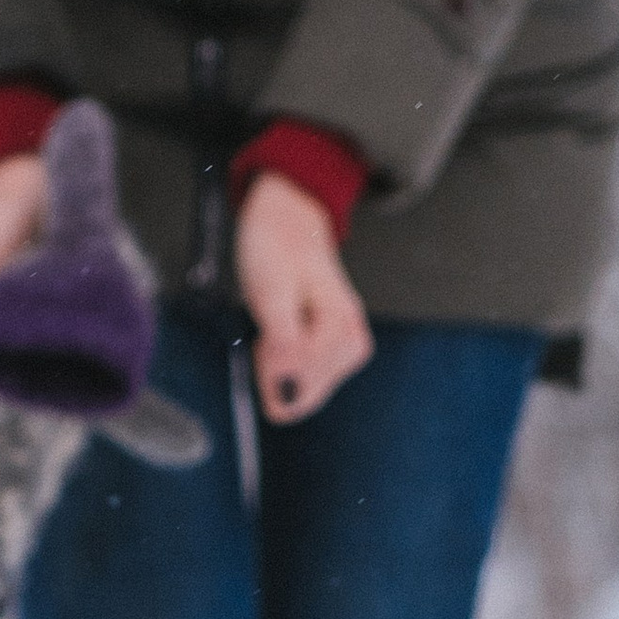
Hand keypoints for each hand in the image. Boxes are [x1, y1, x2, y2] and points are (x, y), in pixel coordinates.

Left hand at [233, 172, 372, 422]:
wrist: (288, 223)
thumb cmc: (276, 252)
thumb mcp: (270, 295)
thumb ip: (282, 347)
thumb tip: (287, 395)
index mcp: (341, 328)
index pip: (298, 386)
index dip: (270, 364)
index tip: (265, 333)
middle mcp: (353, 341)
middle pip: (304, 393)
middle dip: (276, 367)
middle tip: (271, 327)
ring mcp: (348, 346)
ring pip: (303, 390)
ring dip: (280, 364)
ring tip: (279, 324)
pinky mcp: (339, 350)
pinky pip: (305, 379)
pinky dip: (286, 363)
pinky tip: (285, 333)